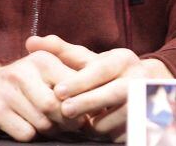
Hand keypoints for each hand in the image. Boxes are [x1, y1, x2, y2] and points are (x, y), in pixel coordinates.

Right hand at [0, 52, 82, 141]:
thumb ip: (74, 80)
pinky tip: (32, 127)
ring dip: (52, 130)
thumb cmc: (30, 81)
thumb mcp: (50, 70)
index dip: (81, 102)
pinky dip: (33, 135)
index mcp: (43, 59)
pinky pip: (25, 133)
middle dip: (67, 120)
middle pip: (55, 106)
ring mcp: (5, 91)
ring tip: (53, 125)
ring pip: (42, 122)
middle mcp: (22, 72)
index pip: (71, 86)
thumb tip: (99, 101)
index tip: (86, 111)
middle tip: (72, 125)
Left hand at [28, 34, 173, 141]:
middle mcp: (139, 77)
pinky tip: (96, 127)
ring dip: (95, 123)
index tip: (59, 91)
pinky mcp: (145, 121)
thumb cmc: (106, 72)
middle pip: (115, 92)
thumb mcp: (87, 60)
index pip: (101, 69)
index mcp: (123, 59)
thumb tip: (30, 42)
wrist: (144, 85)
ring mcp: (145, 99)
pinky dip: (105, 133)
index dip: (80, 81)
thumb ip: (60, 52)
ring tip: (80, 121)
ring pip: (118, 115)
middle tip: (65, 110)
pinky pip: (121, 132)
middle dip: (88, 102)